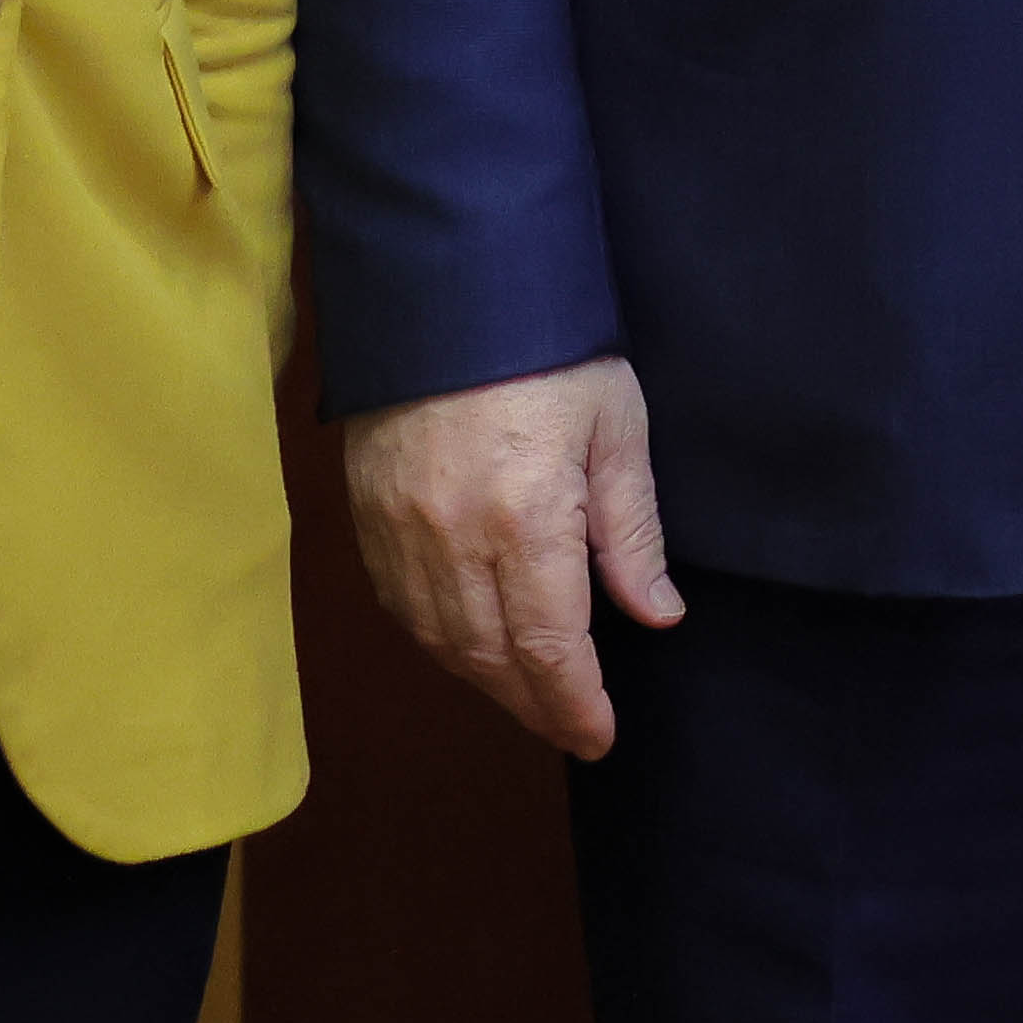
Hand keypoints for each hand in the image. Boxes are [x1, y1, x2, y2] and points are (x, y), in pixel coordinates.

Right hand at [343, 353, 685, 757]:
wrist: (447, 285)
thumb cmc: (550, 349)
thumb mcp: (617, 427)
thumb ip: (632, 531)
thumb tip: (656, 615)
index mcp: (526, 519)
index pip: (550, 648)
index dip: (574, 705)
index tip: (599, 737)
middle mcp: (454, 540)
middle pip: (492, 658)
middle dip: (536, 705)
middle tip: (571, 729)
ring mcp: (400, 531)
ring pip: (441, 641)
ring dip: (487, 682)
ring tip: (530, 699)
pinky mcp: (365, 514)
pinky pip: (400, 606)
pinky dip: (438, 641)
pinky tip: (468, 648)